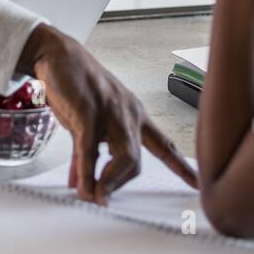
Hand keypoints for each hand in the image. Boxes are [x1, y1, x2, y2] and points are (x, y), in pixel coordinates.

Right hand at [18, 24, 196, 204]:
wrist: (58, 56)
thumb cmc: (76, 88)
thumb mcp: (88, 121)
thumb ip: (89, 152)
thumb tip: (83, 182)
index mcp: (134, 114)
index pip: (164, 144)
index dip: (180, 166)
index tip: (196, 183)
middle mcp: (129, 113)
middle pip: (137, 161)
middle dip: (119, 184)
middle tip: (102, 197)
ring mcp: (111, 112)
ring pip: (123, 158)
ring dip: (108, 183)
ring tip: (94, 196)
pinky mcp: (89, 113)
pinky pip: (91, 151)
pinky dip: (87, 172)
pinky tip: (81, 186)